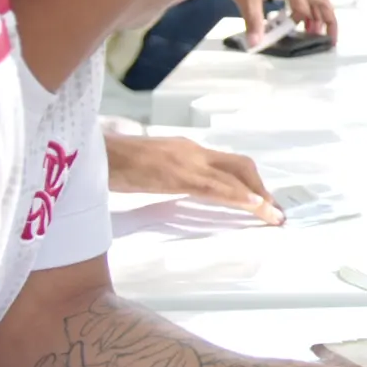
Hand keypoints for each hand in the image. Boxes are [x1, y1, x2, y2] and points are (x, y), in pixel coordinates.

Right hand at [105, 128, 283, 224]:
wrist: (91, 154)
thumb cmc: (115, 164)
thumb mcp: (154, 168)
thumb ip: (176, 174)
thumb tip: (191, 187)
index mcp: (189, 151)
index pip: (231, 164)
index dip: (253, 182)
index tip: (266, 202)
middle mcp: (194, 152)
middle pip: (242, 166)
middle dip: (262, 189)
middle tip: (276, 212)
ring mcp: (187, 161)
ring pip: (233, 177)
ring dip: (257, 197)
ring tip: (273, 215)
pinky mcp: (176, 174)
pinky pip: (213, 186)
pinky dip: (236, 195)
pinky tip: (252, 205)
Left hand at [214, 0, 336, 46]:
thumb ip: (254, 21)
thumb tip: (255, 44)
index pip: (305, 9)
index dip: (302, 27)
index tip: (298, 42)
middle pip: (322, 1)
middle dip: (328, 21)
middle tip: (329, 40)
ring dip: (317, 16)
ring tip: (312, 34)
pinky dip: (305, 10)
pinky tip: (296, 20)